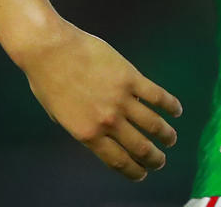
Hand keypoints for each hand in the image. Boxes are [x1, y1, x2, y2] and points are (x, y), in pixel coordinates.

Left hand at [17, 21, 182, 180]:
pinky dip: (171, 106)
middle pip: (141, 148)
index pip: (118, 161)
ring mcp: (121, 99)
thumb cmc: (45, 77)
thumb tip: (92, 134)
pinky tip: (176, 110)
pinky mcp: (130, 77)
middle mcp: (108, 121)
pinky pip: (158, 96)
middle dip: (155, 159)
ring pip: (155, 126)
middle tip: (160, 160)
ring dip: (167, 136)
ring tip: (170, 138)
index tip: (142, 173)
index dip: (134, 171)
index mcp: (88, 133)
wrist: (48, 46)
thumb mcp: (56, 112)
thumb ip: (77, 126)